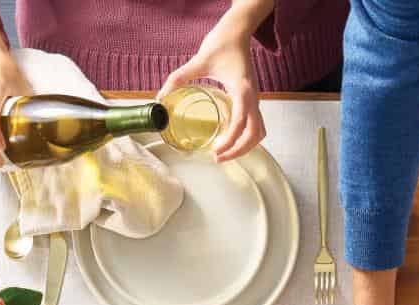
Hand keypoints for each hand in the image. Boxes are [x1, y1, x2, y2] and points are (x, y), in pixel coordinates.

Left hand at [158, 15, 265, 161]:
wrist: (238, 32)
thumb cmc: (222, 44)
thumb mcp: (197, 61)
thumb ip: (178, 79)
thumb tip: (160, 98)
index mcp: (242, 91)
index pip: (240, 125)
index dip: (229, 142)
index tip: (216, 152)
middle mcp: (253, 98)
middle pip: (255, 135)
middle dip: (239, 150)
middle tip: (219, 158)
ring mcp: (255, 99)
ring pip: (259, 132)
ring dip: (246, 146)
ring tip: (226, 152)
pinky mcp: (252, 98)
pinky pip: (256, 124)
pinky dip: (247, 136)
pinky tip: (231, 138)